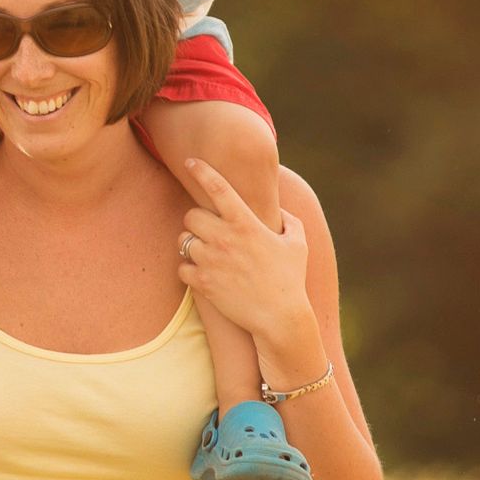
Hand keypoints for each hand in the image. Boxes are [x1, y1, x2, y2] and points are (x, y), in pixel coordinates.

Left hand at [174, 161, 313, 368]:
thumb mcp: (298, 245)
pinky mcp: (202, 282)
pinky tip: (203, 274)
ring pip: (183, 241)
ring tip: (207, 255)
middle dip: (197, 222)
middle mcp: (224, 238)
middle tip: (208, 232)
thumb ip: (289, 222)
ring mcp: (211, 260)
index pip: (218, 188)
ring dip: (191, 245)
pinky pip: (181, 267)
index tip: (190, 162)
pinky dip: (188, 269)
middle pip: (190, 215)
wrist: (279, 317)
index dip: (202, 171)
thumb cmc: (290, 280)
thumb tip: (280, 213)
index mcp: (246, 223)